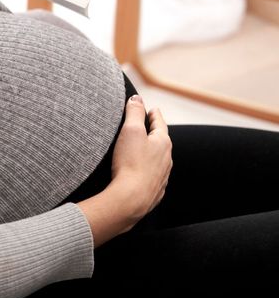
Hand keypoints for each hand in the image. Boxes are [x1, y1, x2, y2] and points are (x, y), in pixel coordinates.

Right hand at [76, 96, 171, 246]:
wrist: (131, 199)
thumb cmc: (130, 162)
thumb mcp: (131, 130)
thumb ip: (134, 112)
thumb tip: (138, 98)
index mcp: (163, 143)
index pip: (160, 123)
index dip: (154, 114)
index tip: (153, 109)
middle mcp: (166, 159)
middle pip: (161, 141)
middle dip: (154, 133)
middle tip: (148, 126)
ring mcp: (162, 177)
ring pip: (159, 160)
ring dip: (152, 152)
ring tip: (144, 148)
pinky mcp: (154, 191)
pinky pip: (153, 176)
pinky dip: (147, 169)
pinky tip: (141, 172)